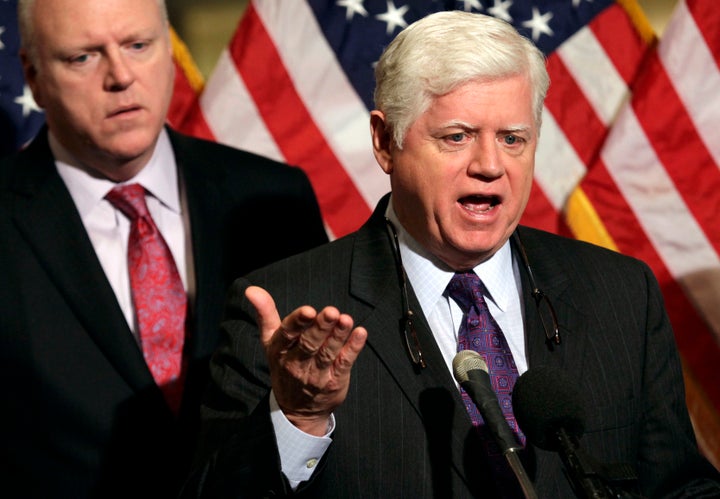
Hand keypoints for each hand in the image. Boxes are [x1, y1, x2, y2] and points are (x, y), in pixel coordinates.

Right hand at [245, 286, 366, 435]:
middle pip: (309, 343)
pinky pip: (344, 364)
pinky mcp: (335, 381)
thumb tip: (251, 289)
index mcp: (279, 350)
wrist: (297, 409)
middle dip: (321, 327)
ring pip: (328, 353)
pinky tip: (360, 333)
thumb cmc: (284, 364)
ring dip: (338, 336)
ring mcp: (317, 375)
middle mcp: (296, 364)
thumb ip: (265, 313)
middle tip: (331, 311)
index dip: (298, 322)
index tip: (308, 310)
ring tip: (346, 320)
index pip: (287, 334)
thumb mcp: (271, 341)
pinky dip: (353, 348)